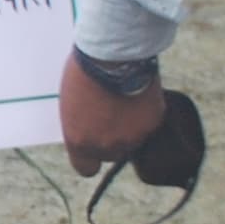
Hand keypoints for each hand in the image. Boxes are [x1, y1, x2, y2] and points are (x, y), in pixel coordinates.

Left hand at [58, 54, 165, 176]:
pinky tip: (138, 94)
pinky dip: (145, 112)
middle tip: (111, 115)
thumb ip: (82, 125)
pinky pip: (149, 124)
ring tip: (123, 100)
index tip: (93, 144)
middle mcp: (106, 146)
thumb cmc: (84, 73)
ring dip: (130, 127)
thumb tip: (91, 130)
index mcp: (79, 142)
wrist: (112, 55)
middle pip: (112, 155)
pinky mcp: (152, 124)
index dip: (90, 157)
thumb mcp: (71, 104)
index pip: (86, 168)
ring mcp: (132, 137)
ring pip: (133, 141)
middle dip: (111, 140)